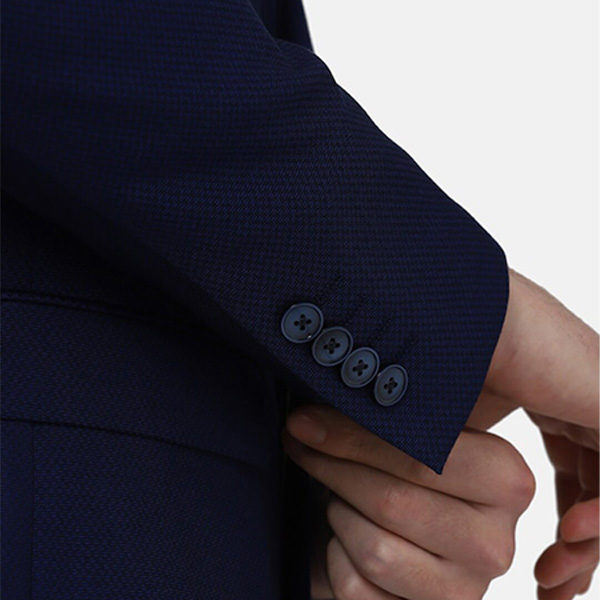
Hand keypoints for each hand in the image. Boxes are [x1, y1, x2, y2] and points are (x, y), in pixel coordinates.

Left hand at [282, 404, 534, 599]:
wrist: (385, 535)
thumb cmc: (394, 471)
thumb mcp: (407, 433)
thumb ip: (393, 412)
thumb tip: (332, 391)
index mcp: (507, 479)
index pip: (424, 455)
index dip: (353, 435)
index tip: (303, 419)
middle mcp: (497, 541)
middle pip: (393, 501)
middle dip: (333, 468)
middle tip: (300, 442)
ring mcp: (466, 589)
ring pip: (374, 548)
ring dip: (338, 515)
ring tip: (336, 495)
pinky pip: (356, 586)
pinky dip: (334, 557)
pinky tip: (342, 538)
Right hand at [466, 269, 598, 598]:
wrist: (444, 313)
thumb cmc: (438, 363)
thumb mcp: (455, 430)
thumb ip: (470, 462)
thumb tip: (447, 505)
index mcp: (554, 394)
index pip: (581, 470)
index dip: (569, 523)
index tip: (541, 573)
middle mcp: (586, 397)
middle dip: (582, 545)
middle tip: (552, 587)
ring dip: (591, 540)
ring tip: (555, 577)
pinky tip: (567, 533)